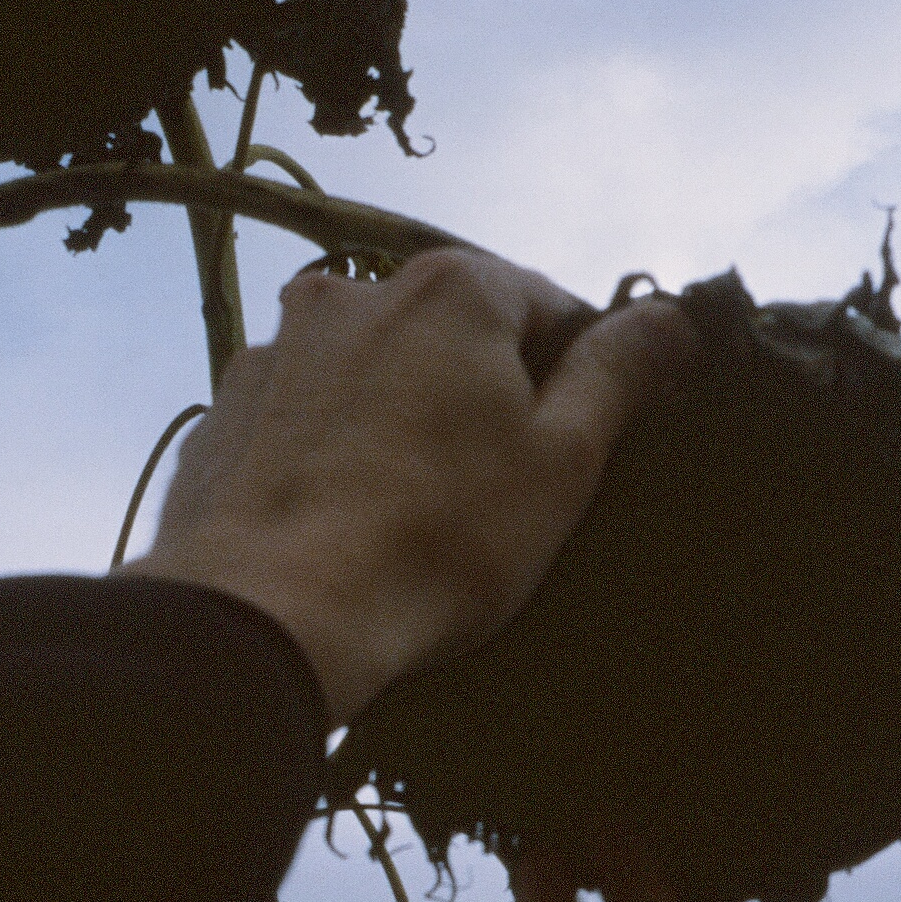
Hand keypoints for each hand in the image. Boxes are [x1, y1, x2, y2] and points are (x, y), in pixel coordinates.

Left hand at [119, 249, 695, 726]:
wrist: (273, 611)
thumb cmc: (439, 537)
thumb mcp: (564, 458)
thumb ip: (618, 373)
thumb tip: (670, 318)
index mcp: (453, 290)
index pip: (553, 305)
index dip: (584, 374)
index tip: (586, 442)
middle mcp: (356, 292)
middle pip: (459, 332)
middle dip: (490, 392)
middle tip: (507, 486)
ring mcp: (280, 347)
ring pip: (381, 368)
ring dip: (411, 414)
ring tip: (424, 506)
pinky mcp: (231, 407)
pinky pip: (313, 412)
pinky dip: (342, 445)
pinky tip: (358, 513)